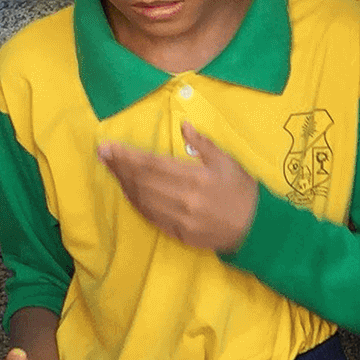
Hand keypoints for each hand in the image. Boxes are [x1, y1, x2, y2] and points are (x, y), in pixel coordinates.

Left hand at [98, 125, 259, 253]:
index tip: (109, 147)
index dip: (128, 156)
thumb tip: (183, 126)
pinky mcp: (178, 233)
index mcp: (195, 178)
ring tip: (111, 170)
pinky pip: (150, 216)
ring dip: (124, 184)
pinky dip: (136, 202)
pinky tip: (128, 191)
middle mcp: (183, 200)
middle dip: (120, 167)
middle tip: (102, 155)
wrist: (256, 230)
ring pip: (142, 200)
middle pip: (142, 182)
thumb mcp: (227, 163)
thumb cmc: (243, 192)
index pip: (152, 165)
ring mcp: (179, 219)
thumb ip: (204, 144)